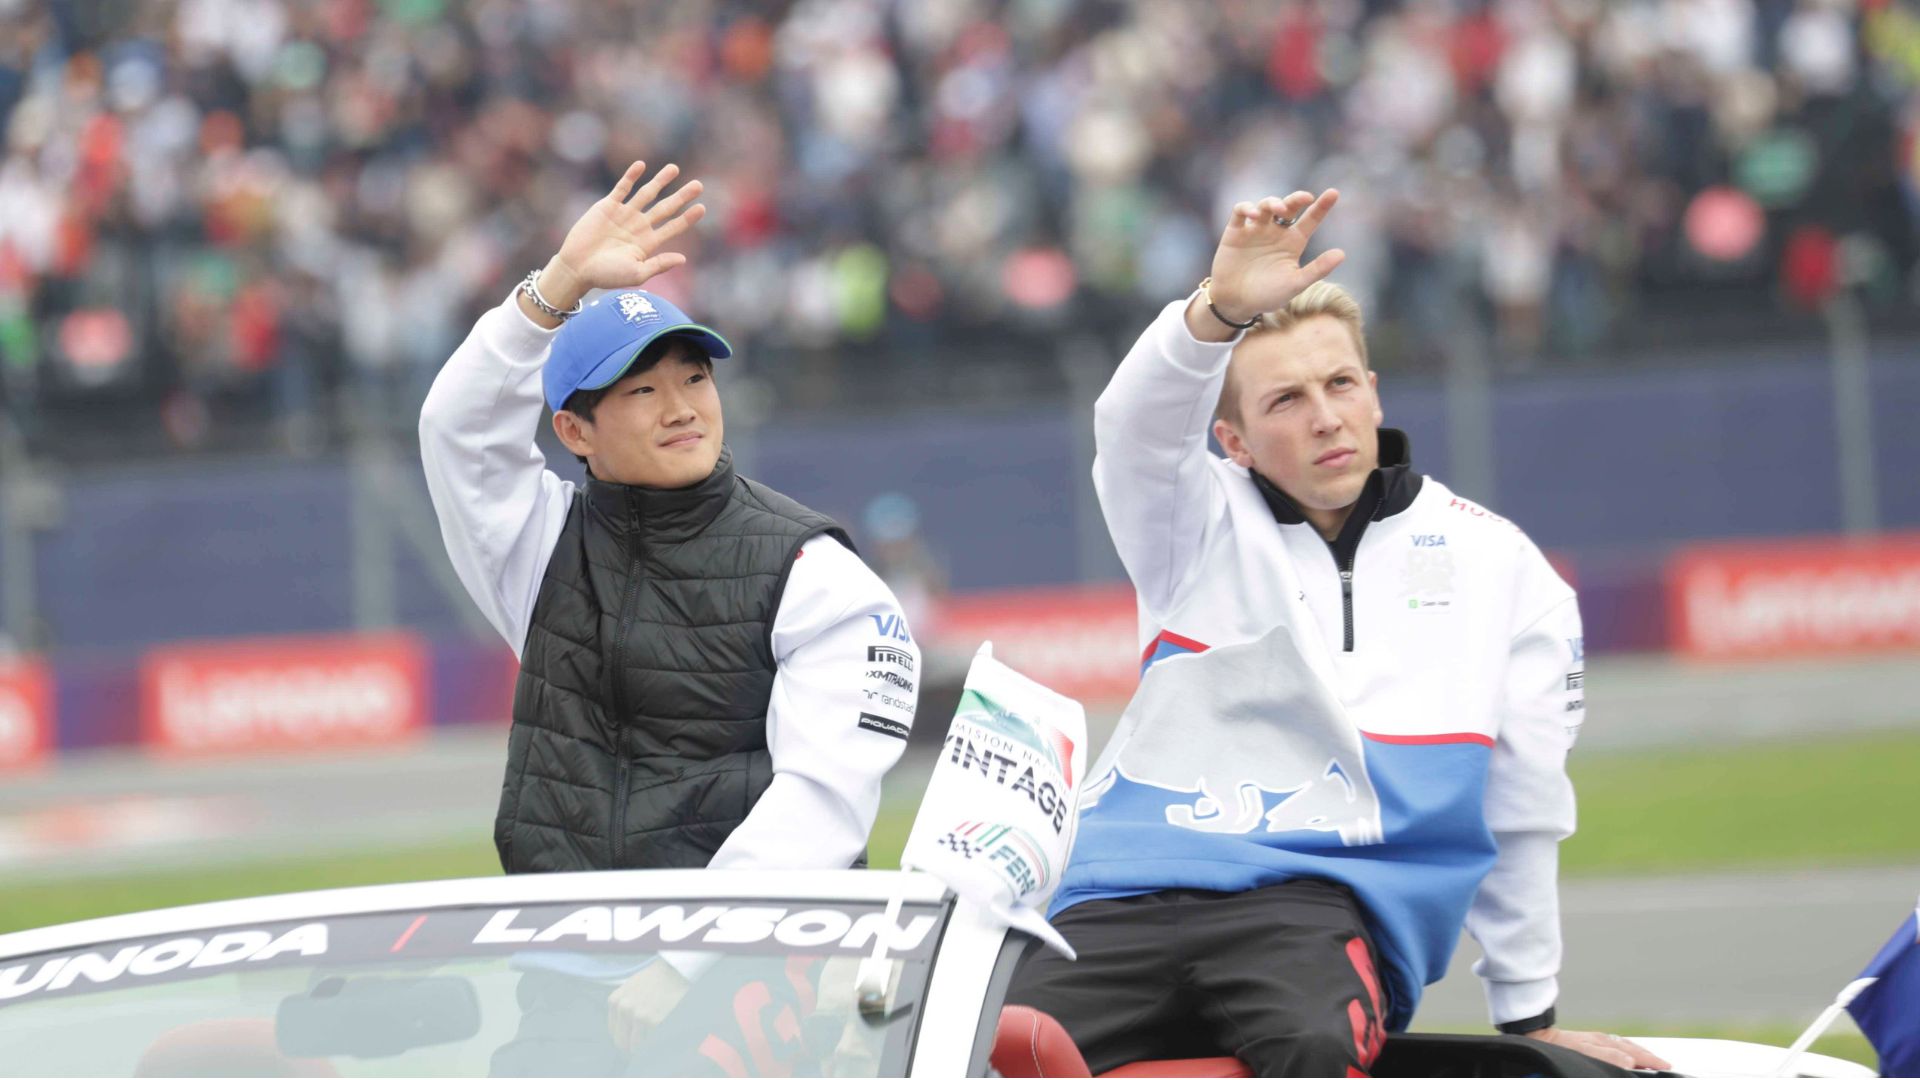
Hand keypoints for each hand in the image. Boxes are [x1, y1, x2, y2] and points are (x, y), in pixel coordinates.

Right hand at [537, 161, 706, 313]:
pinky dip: (631, 177)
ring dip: (660, 181)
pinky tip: (642, 165)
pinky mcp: (607, 206)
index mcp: (648, 243)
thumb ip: (659, 265)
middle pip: (665, 207)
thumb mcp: (636, 273)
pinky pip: (622, 188)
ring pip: (646, 193)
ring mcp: (624, 215)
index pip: (673, 227)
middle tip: (699, 185)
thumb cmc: (606, 276)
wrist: (577, 268)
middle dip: (682, 196)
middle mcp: (639, 226)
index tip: (702, 207)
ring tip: (675, 168)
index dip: (687, 218)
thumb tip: (683, 259)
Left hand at [606, 959, 690, 1054]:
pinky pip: (651, 1042)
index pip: (613, 1032)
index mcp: (615, 1001)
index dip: (624, 1037)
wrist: (675, 970)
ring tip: (655, 1030)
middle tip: (643, 1043)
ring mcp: (638, 1016)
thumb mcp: (630, 988)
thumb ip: (622, 1007)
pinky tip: (662, 1026)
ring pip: (637, 1046)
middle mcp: (624, 1009)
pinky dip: (656, 1039)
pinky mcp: (654, 1022)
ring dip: (645, 1043)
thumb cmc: (655, 979)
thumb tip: (622, 1031)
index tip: (633, 1038)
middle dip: (632, 1046)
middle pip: (622, 1043)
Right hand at [1187, 189, 1344, 339]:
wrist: (1235, 304)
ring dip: (1272, 202)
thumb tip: (1342, 254)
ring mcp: (1255, 230)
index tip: (1334, 193)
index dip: (1322, 206)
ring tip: (1278, 209)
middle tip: (1306, 198)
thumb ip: (1317, 269)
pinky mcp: (1235, 232)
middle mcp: (1276, 232)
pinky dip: (1246, 208)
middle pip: (1288, 207)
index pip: (1311, 220)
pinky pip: (1240, 212)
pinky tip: (1252, 215)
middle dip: (1296, 199)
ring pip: (1265, 205)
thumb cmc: (1267, 296)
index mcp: (1293, 242)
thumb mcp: (1295, 284)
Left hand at [1524, 1026, 1670, 1070]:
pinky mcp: (1588, 1040)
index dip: (1650, 1061)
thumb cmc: (1558, 1047)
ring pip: (1624, 1045)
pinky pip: (1615, 1044)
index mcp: (1604, 1043)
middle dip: (1649, 1056)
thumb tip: (1630, 1062)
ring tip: (1652, 1060)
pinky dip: (1627, 1049)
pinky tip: (1627, 1054)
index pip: (1634, 1053)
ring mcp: (1596, 1039)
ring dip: (1640, 1052)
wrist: (1535, 1036)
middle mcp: (1602, 1039)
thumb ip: (1607, 1057)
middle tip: (1665, 1065)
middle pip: (1631, 1048)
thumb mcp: (1583, 1052)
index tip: (1665, 1067)